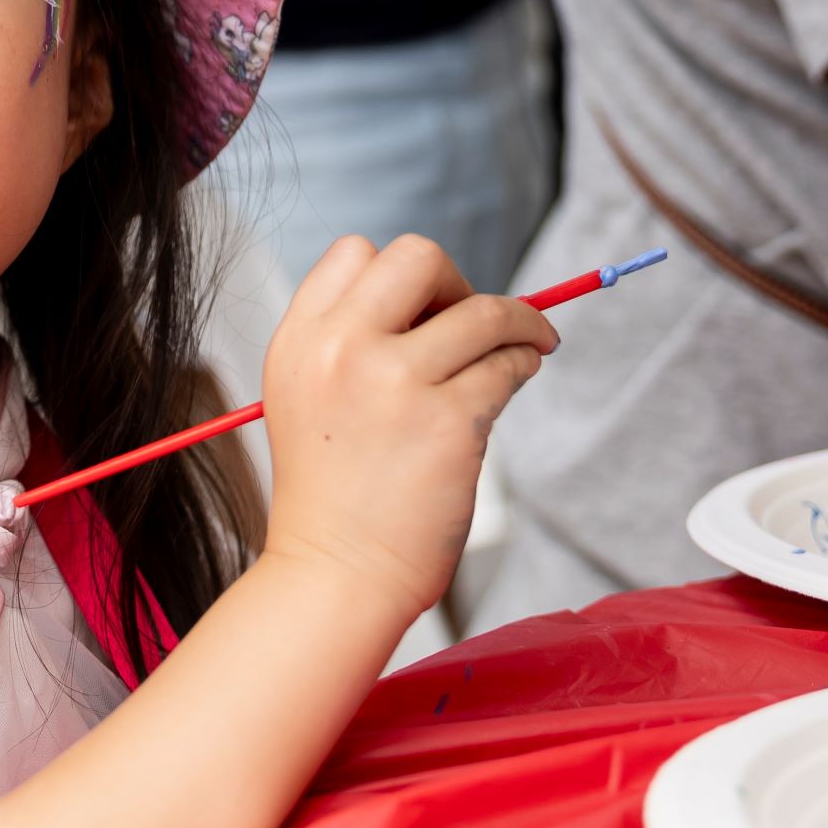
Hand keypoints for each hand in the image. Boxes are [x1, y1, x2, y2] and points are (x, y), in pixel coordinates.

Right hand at [255, 234, 553, 615]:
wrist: (336, 574)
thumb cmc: (332, 493)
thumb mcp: (308, 397)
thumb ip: (351, 341)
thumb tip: (446, 299)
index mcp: (299, 341)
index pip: (354, 253)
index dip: (399, 278)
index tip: (422, 313)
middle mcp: (340, 351)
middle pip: (418, 258)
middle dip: (458, 282)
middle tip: (470, 321)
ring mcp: (395, 383)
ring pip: (483, 312)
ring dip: (519, 323)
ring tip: (528, 346)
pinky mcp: (450, 422)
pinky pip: (509, 366)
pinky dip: (524, 365)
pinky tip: (519, 377)